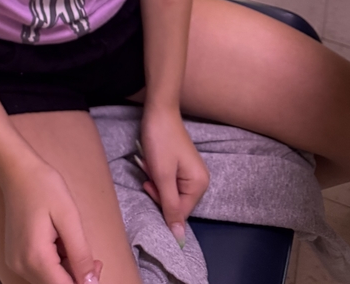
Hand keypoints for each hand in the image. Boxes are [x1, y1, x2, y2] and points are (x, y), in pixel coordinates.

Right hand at [1, 156, 100, 283]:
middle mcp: (21, 266)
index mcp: (35, 258)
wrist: (17, 171)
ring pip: (49, 280)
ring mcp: (16, 262)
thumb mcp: (69, 218)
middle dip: (77, 277)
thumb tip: (92, 283)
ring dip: (67, 271)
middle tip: (92, 257)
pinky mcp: (16, 257)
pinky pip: (40, 272)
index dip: (85, 283)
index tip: (97, 265)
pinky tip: (60, 244)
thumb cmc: (45, 187)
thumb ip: (80, 254)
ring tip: (73, 243)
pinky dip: (55, 265)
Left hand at [139, 105, 209, 248]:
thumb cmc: (160, 142)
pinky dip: (157, 172)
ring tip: (150, 161)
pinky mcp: (181, 164)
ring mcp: (191, 172)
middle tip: (149, 169)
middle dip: (158, 188)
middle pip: (174, 201)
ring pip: (169, 190)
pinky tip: (152, 159)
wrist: (158, 110)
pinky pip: (168, 179)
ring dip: (155, 180)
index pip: (179, 211)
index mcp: (200, 184)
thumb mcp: (163, 176)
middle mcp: (200, 180)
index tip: (149, 183)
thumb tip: (179, 239)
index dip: (161, 201)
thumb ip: (171, 207)